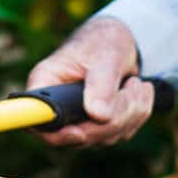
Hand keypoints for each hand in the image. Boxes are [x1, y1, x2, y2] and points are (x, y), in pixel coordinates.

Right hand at [24, 16, 155, 145]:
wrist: (119, 42)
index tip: (80, 133)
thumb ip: (101, 85)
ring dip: (131, 112)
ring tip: (136, 82)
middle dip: (115, 116)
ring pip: (105, 137)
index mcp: (46, 84)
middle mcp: (57, 107)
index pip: (38, 121)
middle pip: (80, 136)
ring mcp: (77, 121)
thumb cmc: (104, 40)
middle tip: (134, 84)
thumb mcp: (105, 55)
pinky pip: (120, 134)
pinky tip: (139, 92)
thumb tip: (99, 116)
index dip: (58, 134)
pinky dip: (137, 114)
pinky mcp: (97, 127)